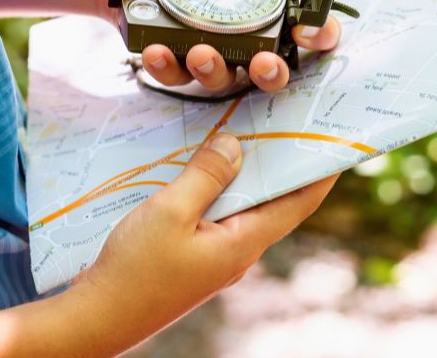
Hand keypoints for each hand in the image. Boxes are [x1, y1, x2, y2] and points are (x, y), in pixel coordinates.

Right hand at [77, 134, 337, 350]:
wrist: (97, 316)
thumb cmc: (135, 269)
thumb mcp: (171, 211)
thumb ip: (206, 175)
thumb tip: (235, 145)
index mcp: (243, 243)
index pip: (299, 202)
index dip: (321, 171)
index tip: (339, 140)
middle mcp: (237, 251)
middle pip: (272, 199)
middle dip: (281, 160)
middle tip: (287, 119)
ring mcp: (215, 255)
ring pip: (241, 204)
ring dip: (244, 171)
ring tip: (246, 129)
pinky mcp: (192, 255)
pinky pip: (215, 213)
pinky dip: (216, 185)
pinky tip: (200, 164)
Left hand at [100, 0, 342, 93]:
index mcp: (268, 10)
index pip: (308, 33)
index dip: (318, 38)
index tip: (306, 32)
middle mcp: (243, 39)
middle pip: (271, 71)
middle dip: (271, 74)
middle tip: (264, 63)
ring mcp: (208, 54)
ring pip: (223, 80)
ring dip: (214, 71)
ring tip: (200, 52)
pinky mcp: (171, 63)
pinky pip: (176, 77)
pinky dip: (167, 66)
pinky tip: (157, 50)